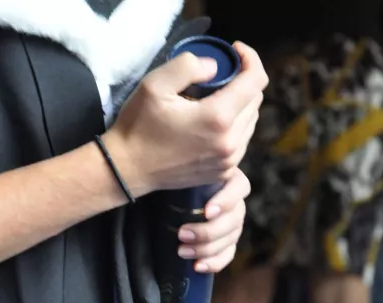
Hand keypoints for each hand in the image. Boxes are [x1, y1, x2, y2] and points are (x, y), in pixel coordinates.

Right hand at [104, 41, 267, 196]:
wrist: (127, 170)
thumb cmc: (138, 126)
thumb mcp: (154, 84)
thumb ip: (188, 66)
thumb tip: (215, 67)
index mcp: (217, 118)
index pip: (256, 81)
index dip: (250, 58)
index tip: (236, 50)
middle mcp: (229, 142)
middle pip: (255, 101)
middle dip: (243, 82)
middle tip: (220, 75)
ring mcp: (228, 161)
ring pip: (251, 121)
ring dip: (239, 105)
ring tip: (214, 99)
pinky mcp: (222, 172)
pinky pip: (241, 141)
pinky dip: (234, 126)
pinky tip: (211, 123)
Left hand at [176, 168, 249, 272]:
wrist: (164, 200)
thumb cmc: (171, 182)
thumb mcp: (177, 175)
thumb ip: (180, 175)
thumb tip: (172, 175)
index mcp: (227, 179)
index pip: (239, 187)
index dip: (226, 201)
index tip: (207, 211)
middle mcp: (234, 201)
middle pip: (235, 219)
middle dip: (208, 230)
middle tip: (182, 234)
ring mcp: (233, 223)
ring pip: (231, 238)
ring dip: (207, 248)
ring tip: (182, 251)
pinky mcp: (227, 242)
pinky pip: (228, 254)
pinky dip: (214, 262)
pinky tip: (198, 266)